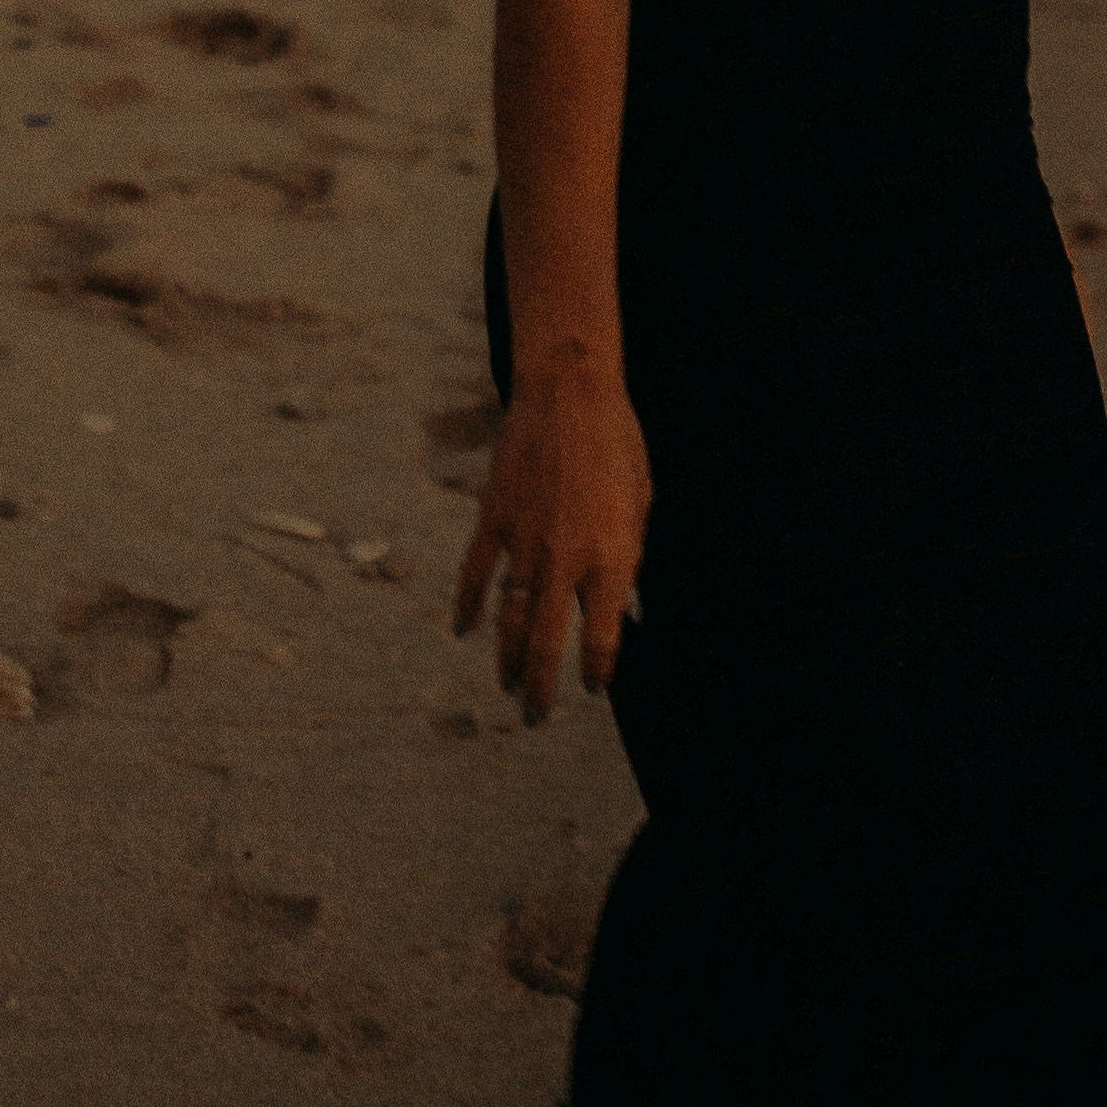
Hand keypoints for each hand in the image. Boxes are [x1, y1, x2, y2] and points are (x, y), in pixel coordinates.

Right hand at [453, 376, 650, 726]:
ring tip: (506, 682)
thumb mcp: (641, 504)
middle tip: (536, 715)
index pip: (602, 639)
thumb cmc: (619, 445)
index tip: (594, 686)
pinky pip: (476, 576)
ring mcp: (524, 541)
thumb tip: (625, 605)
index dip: (597, 671)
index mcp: (612, 558)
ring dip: (505, 658)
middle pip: (545, 643)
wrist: (570, 391)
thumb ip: (630, 559)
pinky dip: (469, 606)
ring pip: (508, 618)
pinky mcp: (494, 519)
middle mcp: (566, 559)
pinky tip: (466, 630)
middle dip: (540, 688)